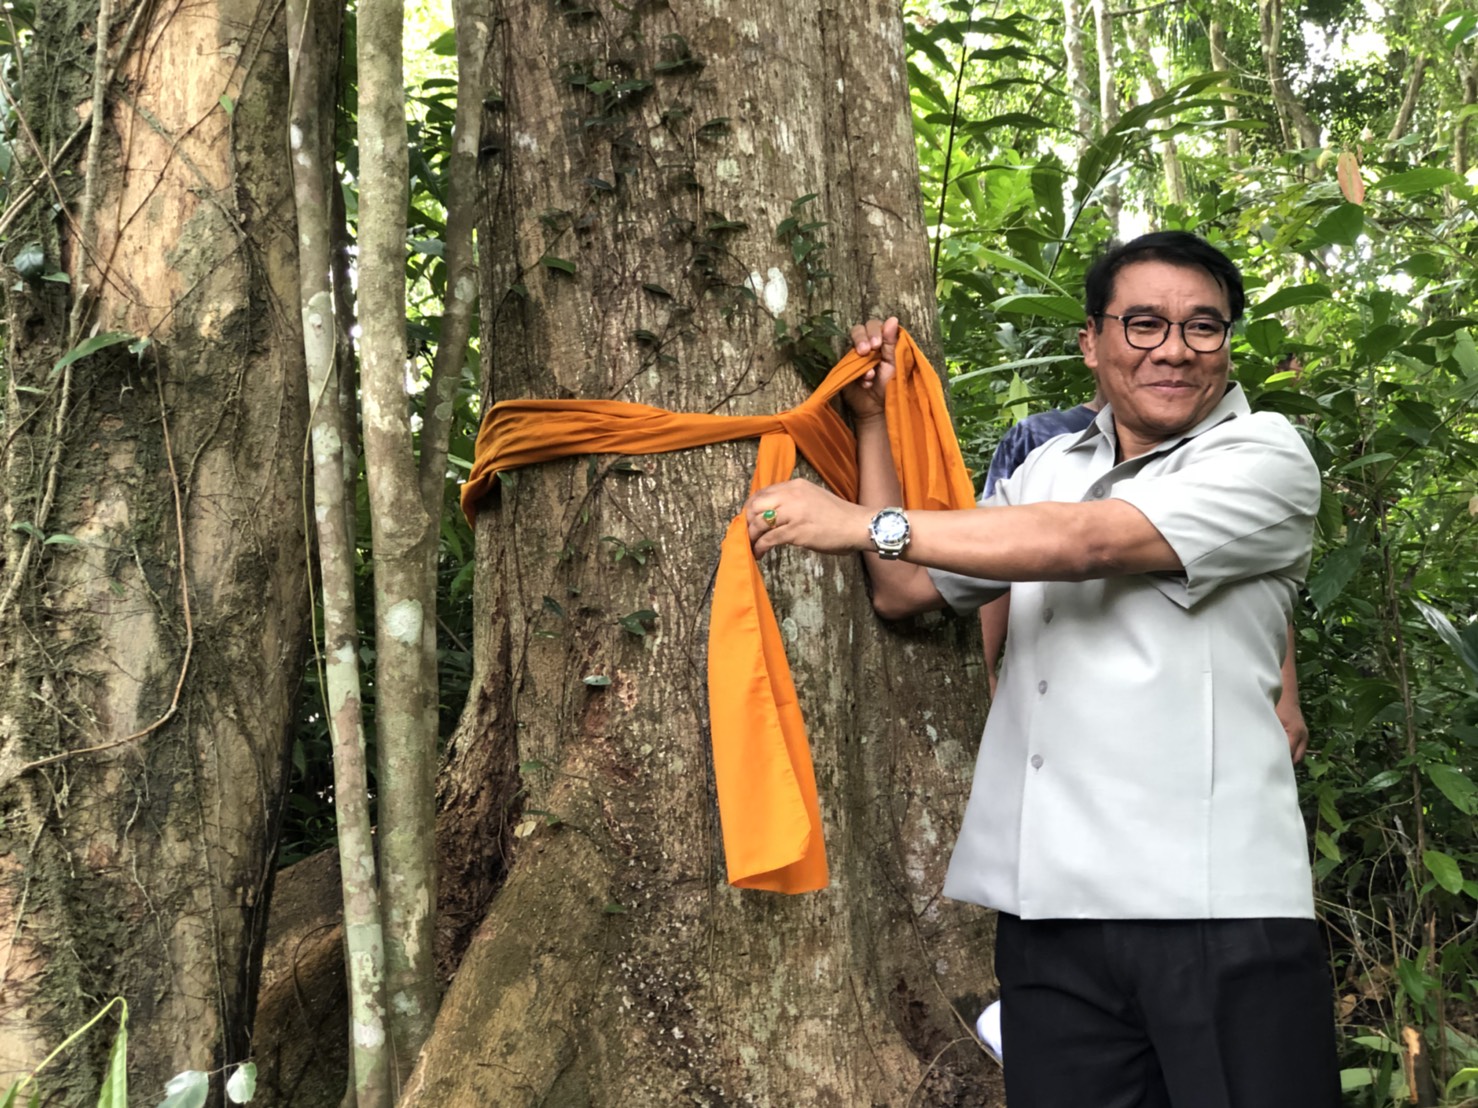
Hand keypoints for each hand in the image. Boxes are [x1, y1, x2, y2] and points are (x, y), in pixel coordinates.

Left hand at [746, 479, 872, 557]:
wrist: (857, 525)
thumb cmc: (838, 515)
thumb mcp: (813, 498)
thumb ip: (794, 501)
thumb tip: (774, 513)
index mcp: (795, 485)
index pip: (763, 492)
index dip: (752, 507)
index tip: (749, 519)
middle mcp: (792, 495)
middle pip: (756, 505)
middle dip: (747, 521)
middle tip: (746, 534)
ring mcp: (793, 513)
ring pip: (759, 523)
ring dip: (751, 537)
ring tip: (750, 546)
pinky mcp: (796, 531)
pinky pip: (769, 539)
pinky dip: (760, 547)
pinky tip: (759, 553)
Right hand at [843, 316, 899, 421]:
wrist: (879, 408)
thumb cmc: (890, 385)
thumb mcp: (895, 363)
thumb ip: (892, 342)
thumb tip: (892, 319)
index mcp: (881, 341)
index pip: (874, 325)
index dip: (875, 331)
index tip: (878, 344)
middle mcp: (866, 345)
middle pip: (859, 330)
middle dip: (862, 339)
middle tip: (868, 351)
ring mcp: (853, 356)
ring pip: (849, 344)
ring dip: (859, 356)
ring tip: (870, 374)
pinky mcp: (844, 368)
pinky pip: (844, 363)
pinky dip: (856, 373)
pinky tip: (866, 383)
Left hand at [1278, 700, 1308, 763]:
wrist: (1290, 701)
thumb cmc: (1280, 710)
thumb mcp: (1274, 722)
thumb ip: (1273, 735)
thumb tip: (1269, 749)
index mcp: (1296, 733)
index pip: (1290, 752)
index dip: (1282, 760)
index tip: (1273, 765)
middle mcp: (1304, 736)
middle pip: (1298, 757)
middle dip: (1288, 763)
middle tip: (1276, 767)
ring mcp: (1306, 736)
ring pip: (1300, 754)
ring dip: (1292, 758)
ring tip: (1280, 762)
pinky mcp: (1304, 736)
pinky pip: (1300, 749)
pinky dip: (1294, 753)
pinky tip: (1284, 754)